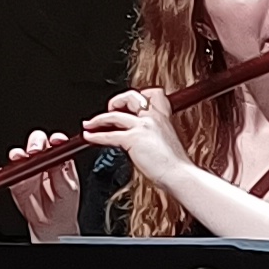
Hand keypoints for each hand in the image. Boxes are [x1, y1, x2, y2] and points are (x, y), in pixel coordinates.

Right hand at [6, 131, 80, 238]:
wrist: (52, 224)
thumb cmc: (65, 204)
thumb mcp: (68, 189)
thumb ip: (61, 174)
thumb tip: (57, 160)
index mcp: (60, 160)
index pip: (58, 144)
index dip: (56, 139)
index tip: (56, 141)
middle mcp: (43, 161)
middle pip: (38, 143)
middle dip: (36, 143)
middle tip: (35, 150)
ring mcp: (29, 169)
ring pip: (21, 154)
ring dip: (19, 154)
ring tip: (20, 158)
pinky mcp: (17, 180)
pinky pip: (10, 172)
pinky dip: (6, 171)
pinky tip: (7, 171)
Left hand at [81, 88, 196, 185]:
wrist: (180, 175)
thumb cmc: (176, 165)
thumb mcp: (168, 143)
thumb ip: (155, 136)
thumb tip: (141, 141)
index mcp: (163, 117)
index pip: (152, 94)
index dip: (138, 96)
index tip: (129, 104)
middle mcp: (153, 117)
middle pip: (131, 96)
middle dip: (116, 101)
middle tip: (109, 111)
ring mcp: (143, 126)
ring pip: (114, 115)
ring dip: (98, 119)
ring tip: (89, 124)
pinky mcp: (133, 139)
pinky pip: (108, 135)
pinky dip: (95, 136)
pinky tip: (88, 138)